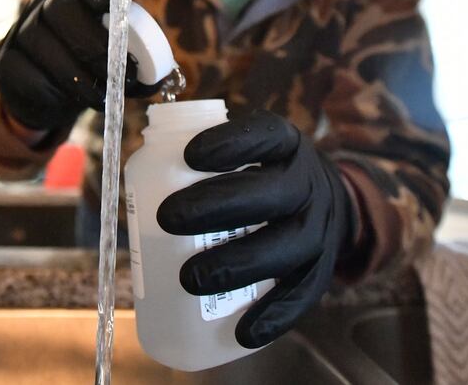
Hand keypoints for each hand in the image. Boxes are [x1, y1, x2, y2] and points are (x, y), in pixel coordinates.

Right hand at [0, 0, 161, 130]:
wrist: (42, 95)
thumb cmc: (83, 67)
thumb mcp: (109, 59)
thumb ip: (132, 62)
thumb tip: (160, 78)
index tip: (121, 9)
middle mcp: (43, 6)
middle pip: (62, 12)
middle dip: (96, 46)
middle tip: (121, 75)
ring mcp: (20, 32)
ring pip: (46, 47)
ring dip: (80, 77)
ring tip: (102, 96)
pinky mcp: (5, 62)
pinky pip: (30, 75)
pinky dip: (56, 93)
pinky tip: (71, 102)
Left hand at [156, 110, 352, 347]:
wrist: (328, 203)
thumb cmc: (265, 176)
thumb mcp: (250, 152)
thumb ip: (209, 161)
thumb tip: (139, 189)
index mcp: (285, 145)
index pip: (263, 136)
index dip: (230, 144)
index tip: (189, 155)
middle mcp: (306, 183)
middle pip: (269, 193)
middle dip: (216, 205)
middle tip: (167, 218)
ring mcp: (318, 227)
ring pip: (286, 245)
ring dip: (237, 263)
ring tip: (188, 278)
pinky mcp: (321, 270)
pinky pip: (302, 295)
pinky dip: (273, 315)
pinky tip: (242, 332)